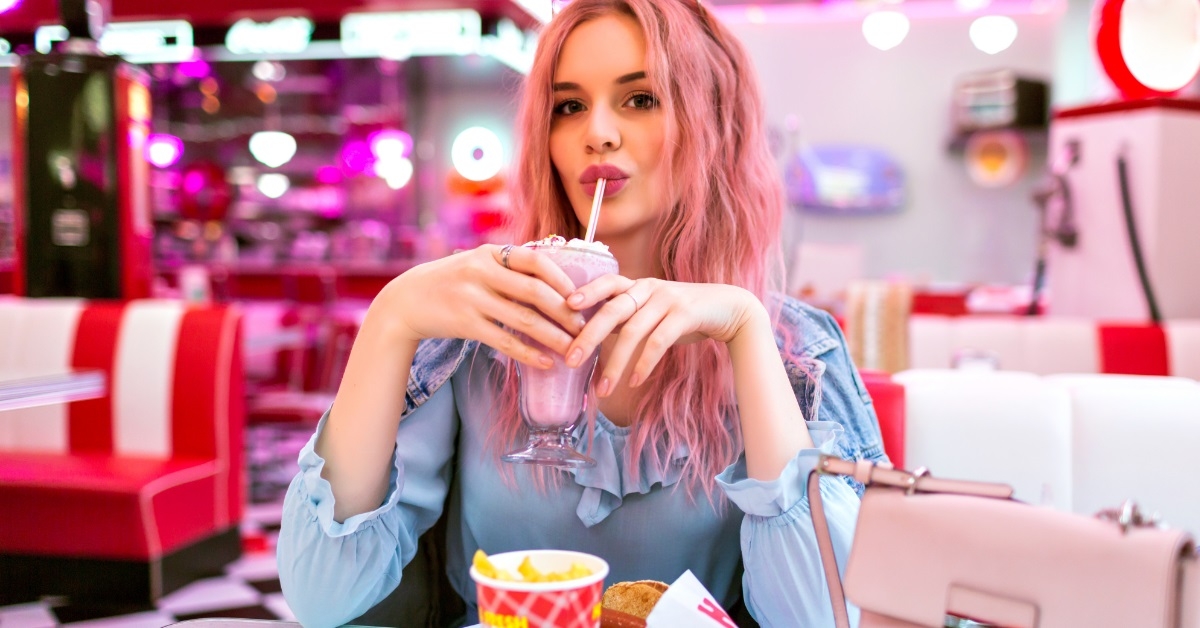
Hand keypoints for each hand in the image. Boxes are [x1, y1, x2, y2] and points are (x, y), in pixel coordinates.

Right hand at [383, 244, 588, 368]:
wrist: (405, 301)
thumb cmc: (450, 283)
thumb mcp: (476, 263)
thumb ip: (509, 268)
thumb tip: (555, 280)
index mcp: (490, 253)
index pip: (536, 261)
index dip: (563, 280)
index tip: (582, 298)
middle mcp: (481, 271)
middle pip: (535, 292)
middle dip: (565, 312)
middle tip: (585, 328)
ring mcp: (472, 298)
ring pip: (523, 319)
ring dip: (553, 336)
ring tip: (572, 349)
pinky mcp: (465, 324)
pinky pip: (504, 341)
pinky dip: (528, 353)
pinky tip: (545, 362)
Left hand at [562, 276, 761, 395]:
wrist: (728, 307)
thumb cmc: (681, 313)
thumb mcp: (651, 310)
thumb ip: (625, 318)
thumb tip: (588, 338)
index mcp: (637, 284)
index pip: (606, 282)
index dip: (586, 292)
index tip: (564, 307)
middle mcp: (649, 287)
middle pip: (612, 310)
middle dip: (588, 337)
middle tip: (570, 361)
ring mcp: (667, 299)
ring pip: (633, 331)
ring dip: (616, 363)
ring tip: (603, 389)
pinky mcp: (685, 314)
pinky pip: (658, 341)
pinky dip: (644, 363)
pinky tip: (634, 382)